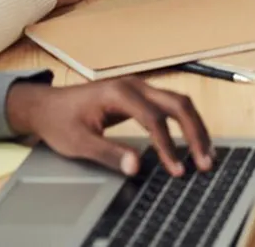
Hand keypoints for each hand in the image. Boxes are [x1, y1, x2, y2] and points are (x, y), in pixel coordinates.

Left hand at [6, 76, 212, 177]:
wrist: (48, 105)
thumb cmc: (60, 122)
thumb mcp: (79, 143)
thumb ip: (109, 153)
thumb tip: (137, 167)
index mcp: (120, 93)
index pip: (154, 119)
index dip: (168, 146)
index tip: (177, 169)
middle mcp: (136, 85)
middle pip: (177, 103)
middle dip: (195, 132)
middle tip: (206, 160)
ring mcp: (140, 87)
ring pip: (178, 102)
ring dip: (195, 127)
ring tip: (206, 153)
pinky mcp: (141, 95)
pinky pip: (170, 106)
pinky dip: (185, 123)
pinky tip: (191, 140)